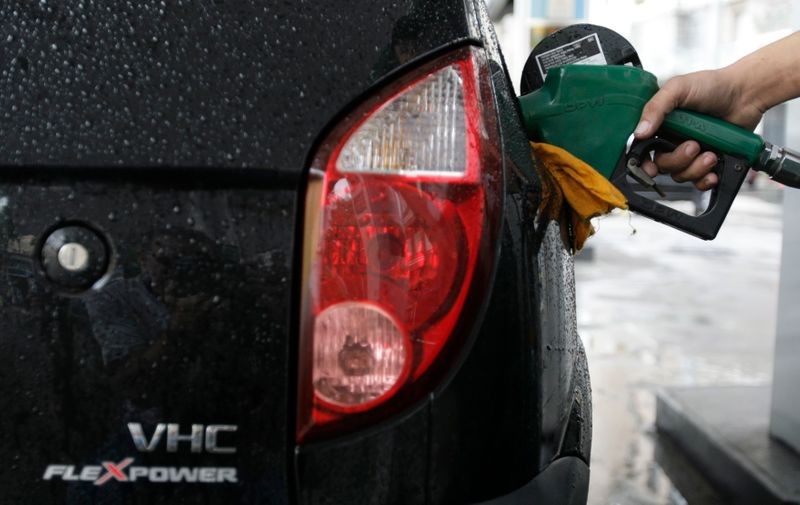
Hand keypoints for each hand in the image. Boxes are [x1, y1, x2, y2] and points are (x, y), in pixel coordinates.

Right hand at [634, 68, 765, 190]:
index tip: (650, 168)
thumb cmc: (714, 85)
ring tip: (711, 154)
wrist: (747, 93)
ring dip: (695, 169)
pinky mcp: (709, 161)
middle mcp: (673, 140)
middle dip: (678, 160)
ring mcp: (692, 153)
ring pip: (681, 175)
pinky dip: (705, 180)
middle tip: (693, 146)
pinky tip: (713, 171)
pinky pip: (699, 181)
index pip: (643, 150)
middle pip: (663, 165)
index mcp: (661, 125)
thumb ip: (655, 108)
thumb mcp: (678, 88)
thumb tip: (639, 133)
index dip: (642, 163)